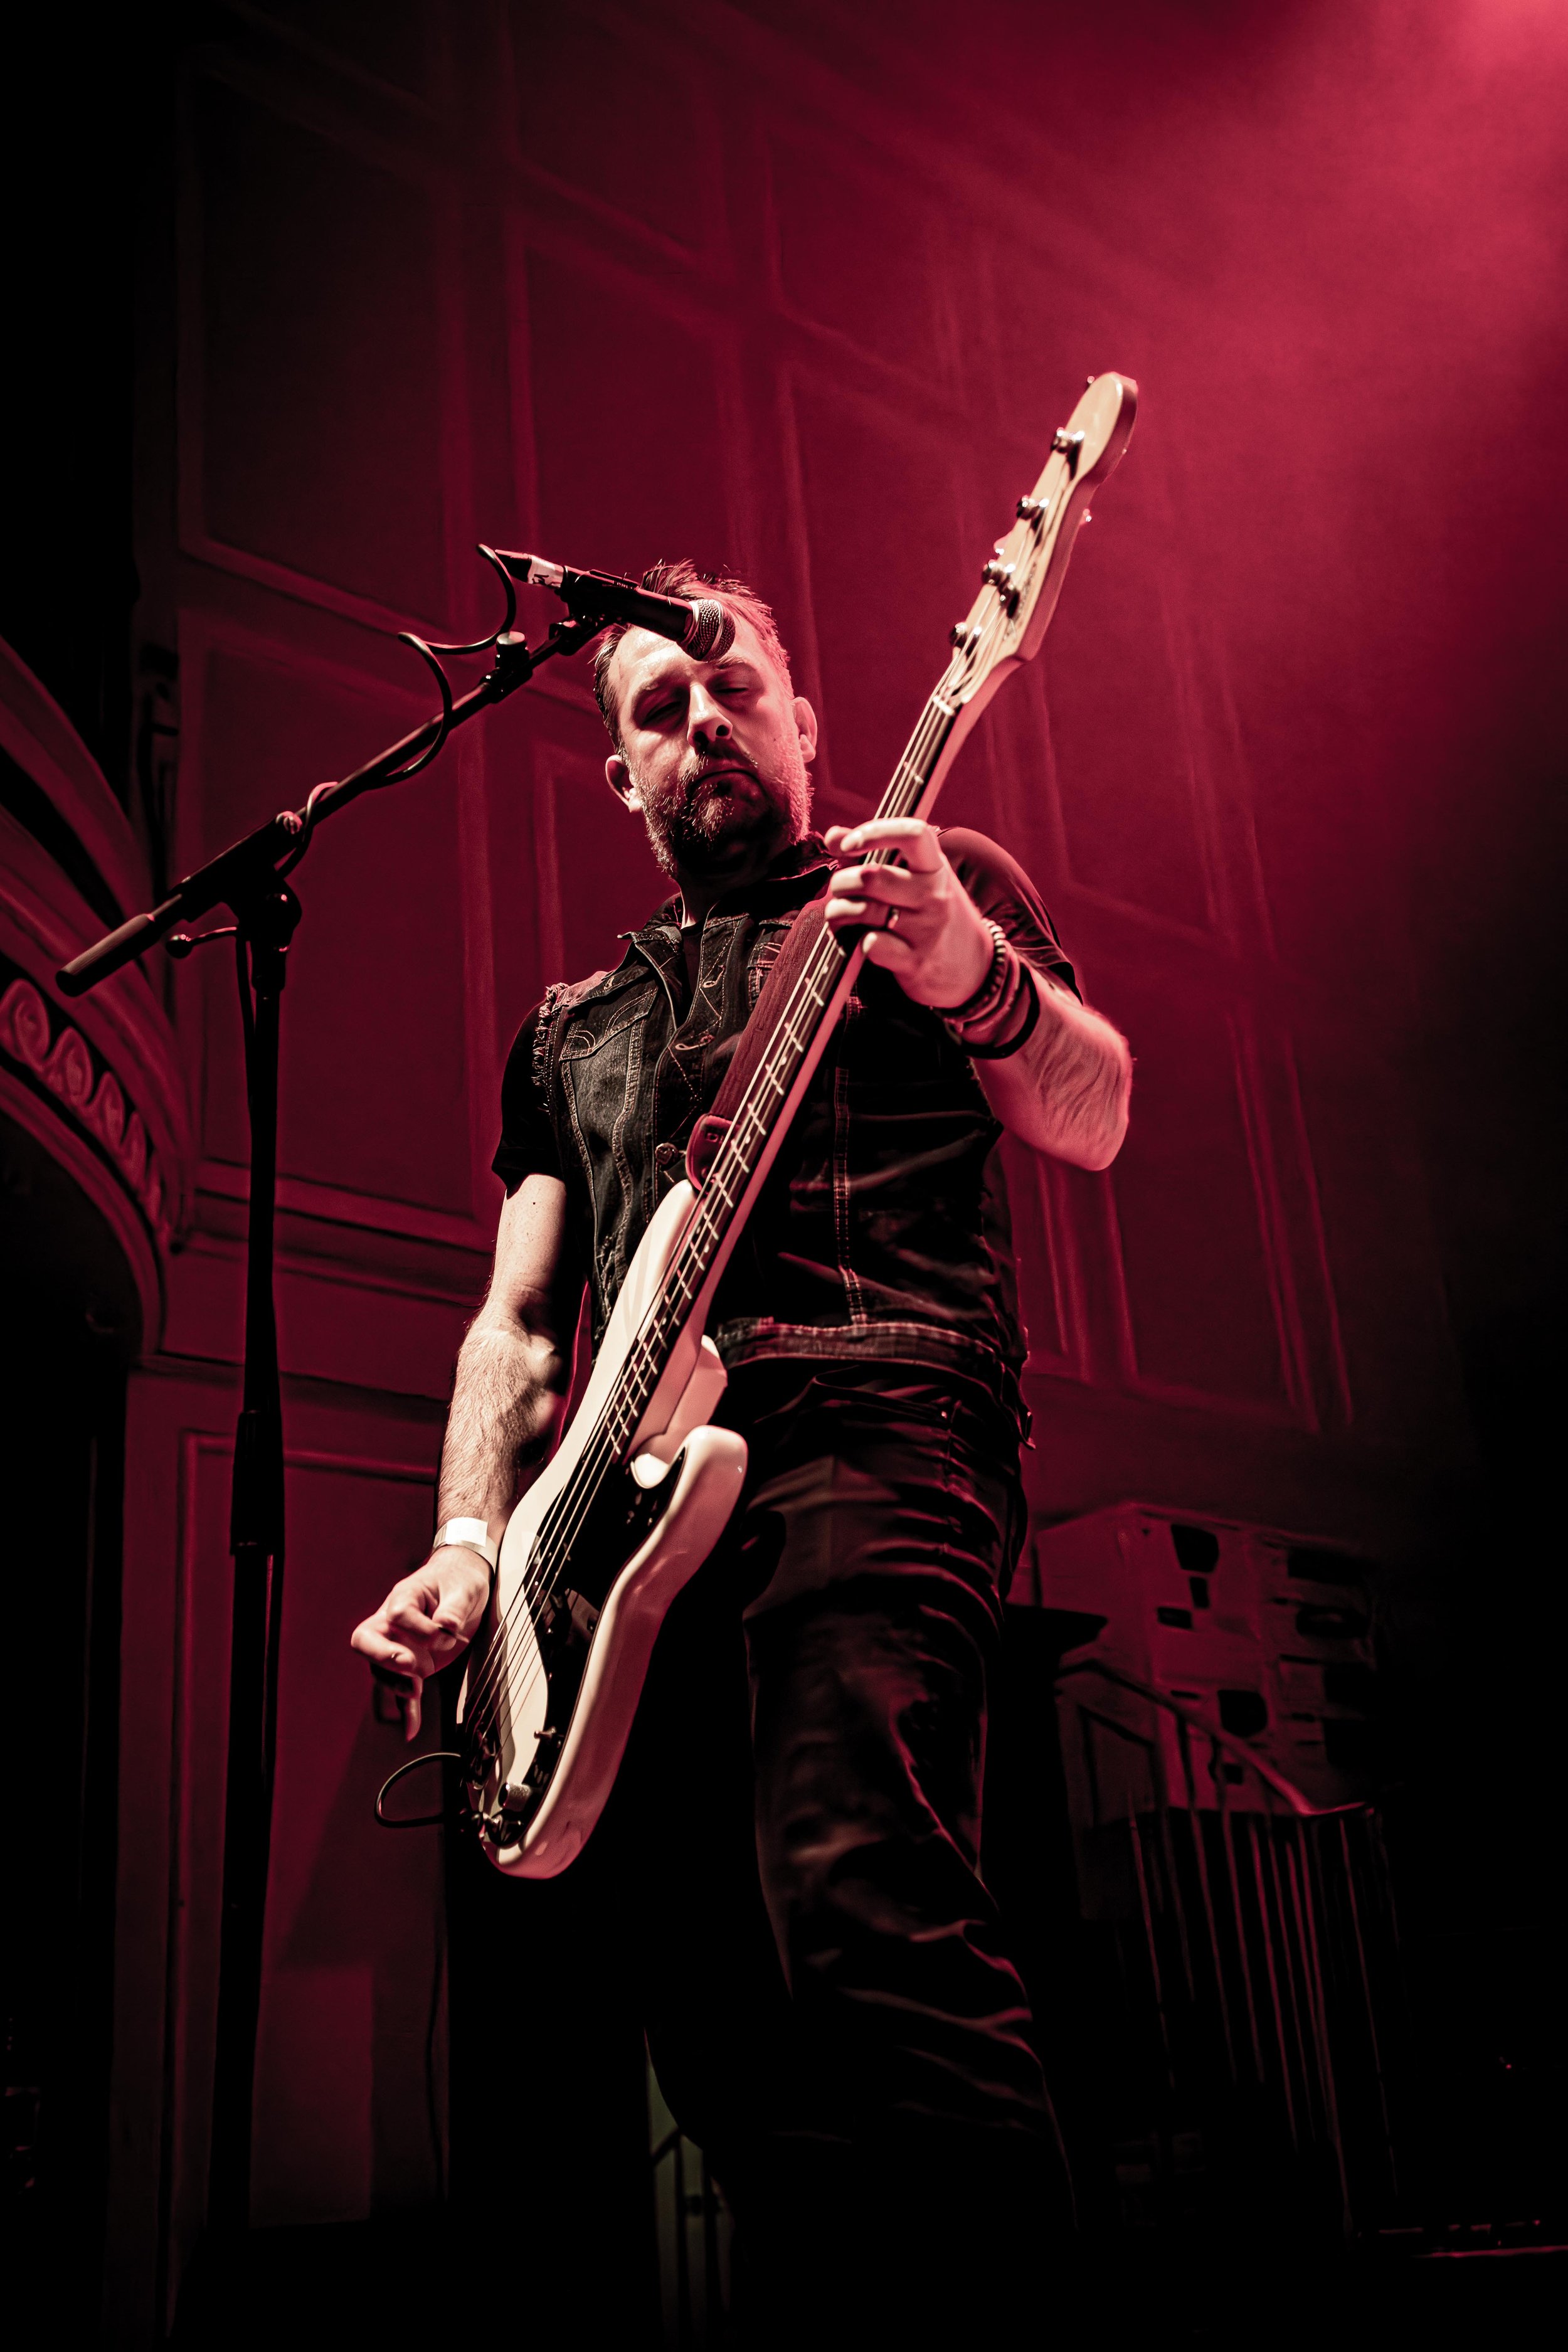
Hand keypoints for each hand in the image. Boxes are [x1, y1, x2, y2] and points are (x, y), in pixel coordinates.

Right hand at [351, 1547, 491, 1741]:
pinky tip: (411, 1729)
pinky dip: (407, 1711)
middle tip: (407, 1664)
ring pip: (380, 1669)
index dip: (418, 1627)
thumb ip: (455, 1608)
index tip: (445, 1632)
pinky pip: (402, 1689)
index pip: (397, 1615)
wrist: (462, 1581)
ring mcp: (399, 1646)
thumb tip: (447, 1626)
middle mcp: (393, 1624)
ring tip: (415, 1691)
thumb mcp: (464, 1588)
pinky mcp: (412, 1665)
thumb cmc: (458, 1579)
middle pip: (366, 1640)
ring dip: (395, 1683)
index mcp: (404, 1597)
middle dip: (382, 1656)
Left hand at [823, 819, 993, 1008]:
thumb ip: (873, 851)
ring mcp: (926, 929)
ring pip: (863, 911)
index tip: (848, 844)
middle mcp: (934, 895)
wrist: (970, 964)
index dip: (874, 832)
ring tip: (840, 914)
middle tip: (840, 889)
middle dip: (841, 882)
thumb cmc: (931, 910)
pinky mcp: (914, 961)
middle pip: (871, 876)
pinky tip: (857, 939)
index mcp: (934, 866)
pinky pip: (870, 944)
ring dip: (839, 912)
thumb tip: (832, 836)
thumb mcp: (916, 875)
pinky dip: (854, 941)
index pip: (913, 833)